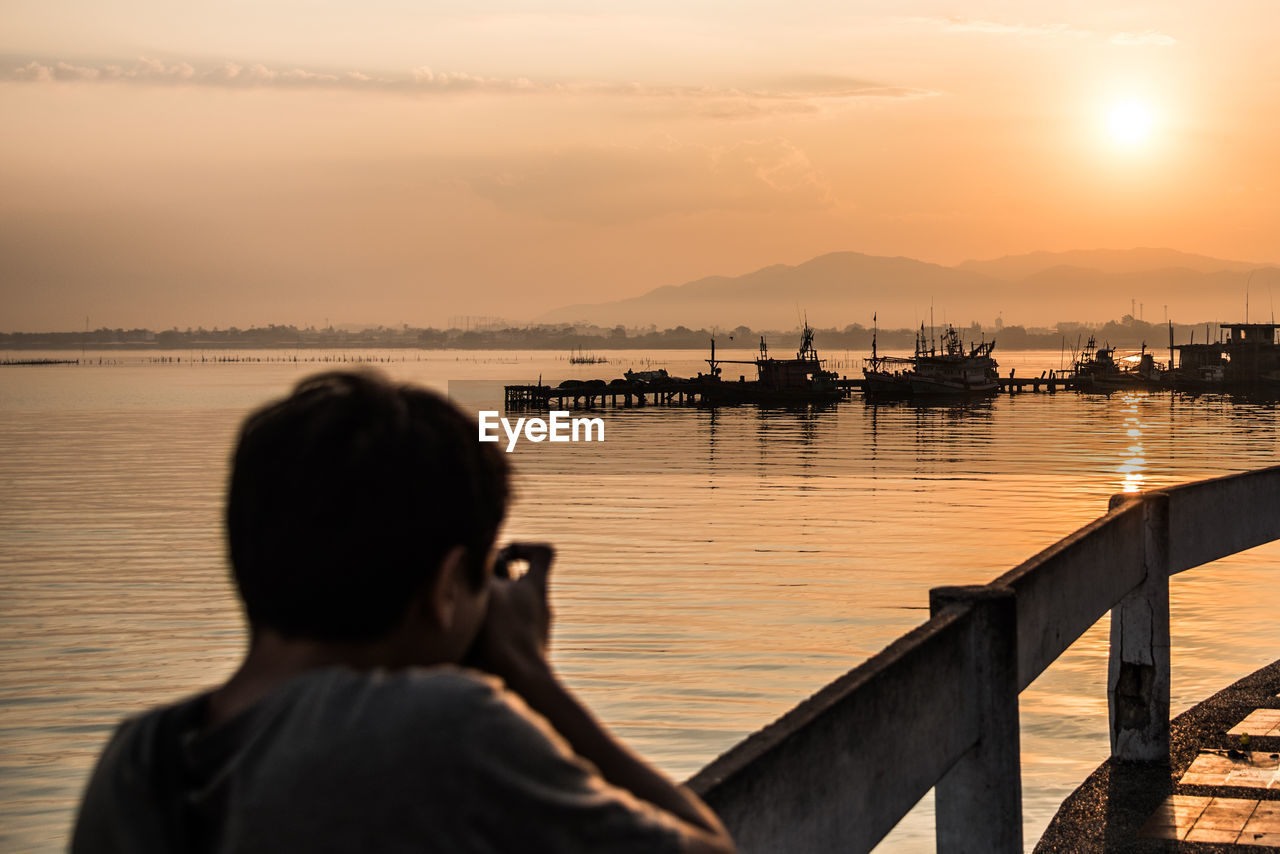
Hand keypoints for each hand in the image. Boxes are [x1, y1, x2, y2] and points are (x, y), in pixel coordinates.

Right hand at [464, 542, 554, 684]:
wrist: (520, 683)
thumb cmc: (503, 632)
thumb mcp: (487, 589)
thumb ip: (483, 568)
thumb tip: (478, 553)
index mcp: (537, 587)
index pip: (543, 553)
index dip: (524, 547)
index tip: (503, 554)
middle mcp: (541, 607)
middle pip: (523, 584)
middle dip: (497, 583)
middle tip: (473, 590)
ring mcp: (536, 632)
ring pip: (513, 611)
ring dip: (490, 611)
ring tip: (463, 618)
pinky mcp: (526, 655)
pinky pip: (508, 636)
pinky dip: (491, 635)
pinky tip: (466, 642)